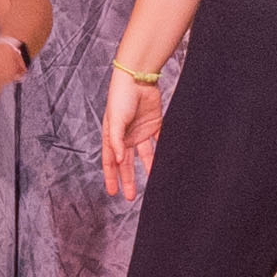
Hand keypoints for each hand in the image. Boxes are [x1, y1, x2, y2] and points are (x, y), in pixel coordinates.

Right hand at [101, 64, 167, 199]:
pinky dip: (162, 152)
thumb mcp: (114, 121)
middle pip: (127, 163)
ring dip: (147, 169)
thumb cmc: (120, 98)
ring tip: (152, 183)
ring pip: (144, 156)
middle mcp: (126, 137)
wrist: (138, 79)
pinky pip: (159, 142)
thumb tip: (119, 161)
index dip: (111, 177)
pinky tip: (165, 164)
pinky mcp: (154, 124)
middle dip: (128, 180)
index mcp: (113, 137)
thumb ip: (116, 142)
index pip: (110, 162)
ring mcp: (140, 132)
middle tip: (130, 197)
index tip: (113, 192)